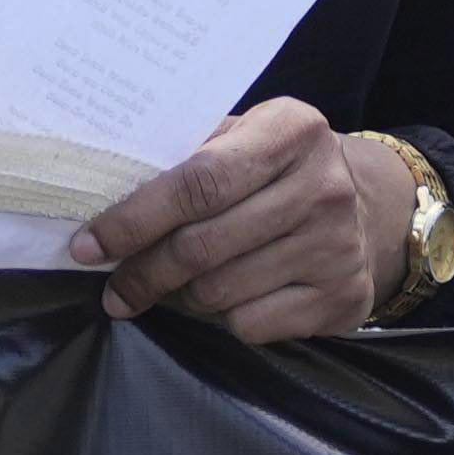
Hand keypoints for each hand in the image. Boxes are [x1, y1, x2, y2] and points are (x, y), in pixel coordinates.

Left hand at [81, 98, 409, 344]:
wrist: (363, 207)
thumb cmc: (273, 170)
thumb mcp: (241, 137)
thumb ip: (185, 157)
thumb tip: (101, 194)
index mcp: (291, 131)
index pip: (197, 182)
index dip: (135, 219)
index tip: (89, 244)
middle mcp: (323, 186)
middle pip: (202, 246)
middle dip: (143, 272)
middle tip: (113, 287)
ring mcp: (337, 246)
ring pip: (219, 292)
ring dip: (180, 296)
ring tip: (170, 285)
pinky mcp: (342, 296)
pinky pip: (249, 324)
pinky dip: (222, 317)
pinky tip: (223, 296)